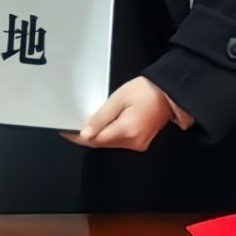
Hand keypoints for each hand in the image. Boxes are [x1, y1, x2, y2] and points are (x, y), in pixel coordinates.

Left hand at [65, 77, 187, 151]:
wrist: (170, 93)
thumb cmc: (145, 91)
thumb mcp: (118, 99)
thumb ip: (101, 117)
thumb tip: (85, 134)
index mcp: (127, 131)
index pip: (95, 140)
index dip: (78, 137)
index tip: (65, 131)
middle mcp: (133, 142)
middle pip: (102, 143)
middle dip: (87, 136)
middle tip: (73, 124)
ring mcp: (138, 145)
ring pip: (110, 143)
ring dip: (98, 135)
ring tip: (87, 122)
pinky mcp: (141, 143)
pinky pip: (119, 141)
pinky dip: (109, 134)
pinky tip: (104, 125)